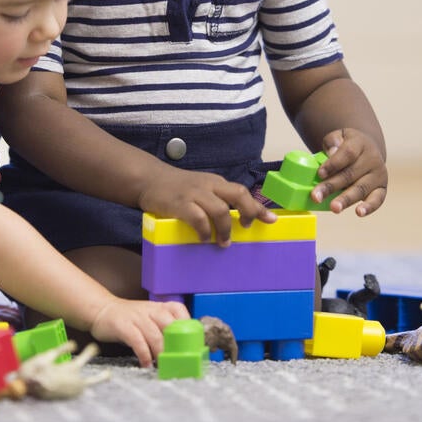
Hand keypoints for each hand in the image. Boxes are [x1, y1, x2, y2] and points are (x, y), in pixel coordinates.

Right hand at [88, 299, 188, 366]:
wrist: (101, 310)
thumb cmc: (129, 319)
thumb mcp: (148, 318)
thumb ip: (162, 329)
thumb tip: (180, 348)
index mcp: (158, 307)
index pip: (178, 310)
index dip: (187, 325)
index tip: (192, 343)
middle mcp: (149, 310)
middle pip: (169, 325)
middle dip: (176, 345)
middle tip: (179, 360)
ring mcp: (136, 317)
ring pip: (155, 335)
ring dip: (161, 353)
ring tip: (163, 366)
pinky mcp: (123, 325)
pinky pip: (137, 341)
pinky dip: (144, 354)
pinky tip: (146, 364)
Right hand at [137, 167, 276, 245]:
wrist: (150, 179)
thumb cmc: (178, 188)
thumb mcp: (201, 188)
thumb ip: (217, 198)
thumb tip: (238, 219)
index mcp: (216, 183)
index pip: (242, 192)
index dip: (258, 207)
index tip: (271, 220)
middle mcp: (209, 185)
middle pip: (237, 195)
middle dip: (248, 212)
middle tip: (247, 228)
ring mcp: (194, 194)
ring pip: (220, 209)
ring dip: (225, 228)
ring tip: (224, 242)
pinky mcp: (179, 203)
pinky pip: (197, 218)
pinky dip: (204, 230)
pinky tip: (204, 238)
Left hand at [313, 128, 387, 215]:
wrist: (367, 149)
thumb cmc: (347, 145)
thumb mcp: (339, 136)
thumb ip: (333, 142)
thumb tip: (332, 153)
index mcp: (360, 143)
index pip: (347, 153)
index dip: (333, 164)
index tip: (319, 173)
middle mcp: (372, 159)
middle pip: (350, 174)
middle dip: (331, 186)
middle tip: (316, 197)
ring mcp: (378, 174)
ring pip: (360, 188)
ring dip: (346, 199)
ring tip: (334, 208)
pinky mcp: (382, 188)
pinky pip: (377, 199)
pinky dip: (369, 207)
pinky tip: (359, 213)